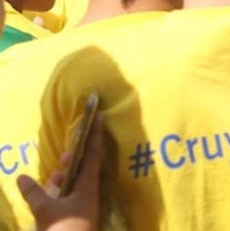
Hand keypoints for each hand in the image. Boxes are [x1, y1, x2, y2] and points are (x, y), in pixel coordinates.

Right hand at [17, 114, 103, 230]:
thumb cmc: (64, 229)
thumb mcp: (45, 210)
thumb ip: (34, 192)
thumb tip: (21, 176)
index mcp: (89, 185)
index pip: (94, 153)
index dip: (96, 135)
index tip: (101, 116)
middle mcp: (91, 191)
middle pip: (88, 165)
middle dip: (78, 155)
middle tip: (67, 151)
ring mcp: (86, 203)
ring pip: (79, 180)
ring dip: (68, 173)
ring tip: (58, 168)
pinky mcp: (79, 213)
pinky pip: (73, 193)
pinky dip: (64, 187)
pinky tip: (53, 186)